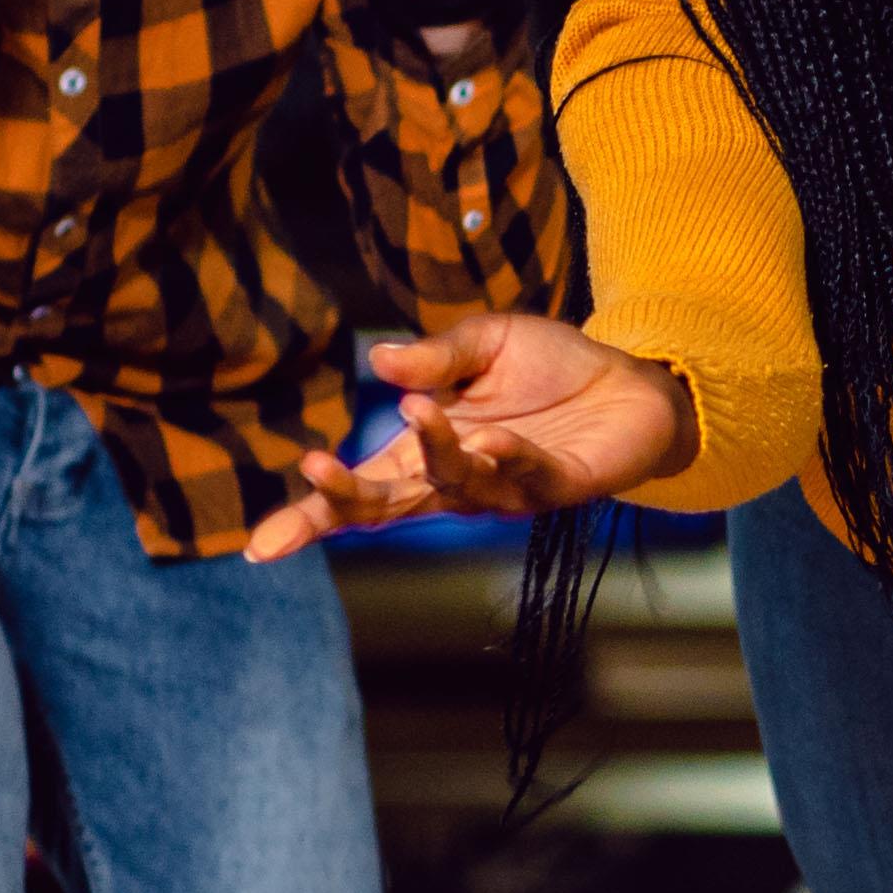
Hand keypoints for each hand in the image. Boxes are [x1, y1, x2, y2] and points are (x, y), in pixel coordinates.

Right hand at [243, 318, 700, 556]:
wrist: (633, 380)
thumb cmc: (552, 367)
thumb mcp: (486, 343)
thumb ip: (434, 357)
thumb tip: (378, 360)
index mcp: (425, 449)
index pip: (358, 490)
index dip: (311, 518)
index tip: (260, 550)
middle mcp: (457, 480)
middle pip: (390, 506)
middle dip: (350, 497)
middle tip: (318, 472)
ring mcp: (504, 490)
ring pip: (454, 485)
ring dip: (435, 452)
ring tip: (421, 410)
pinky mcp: (555, 488)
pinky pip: (520, 478)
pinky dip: (503, 458)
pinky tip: (490, 437)